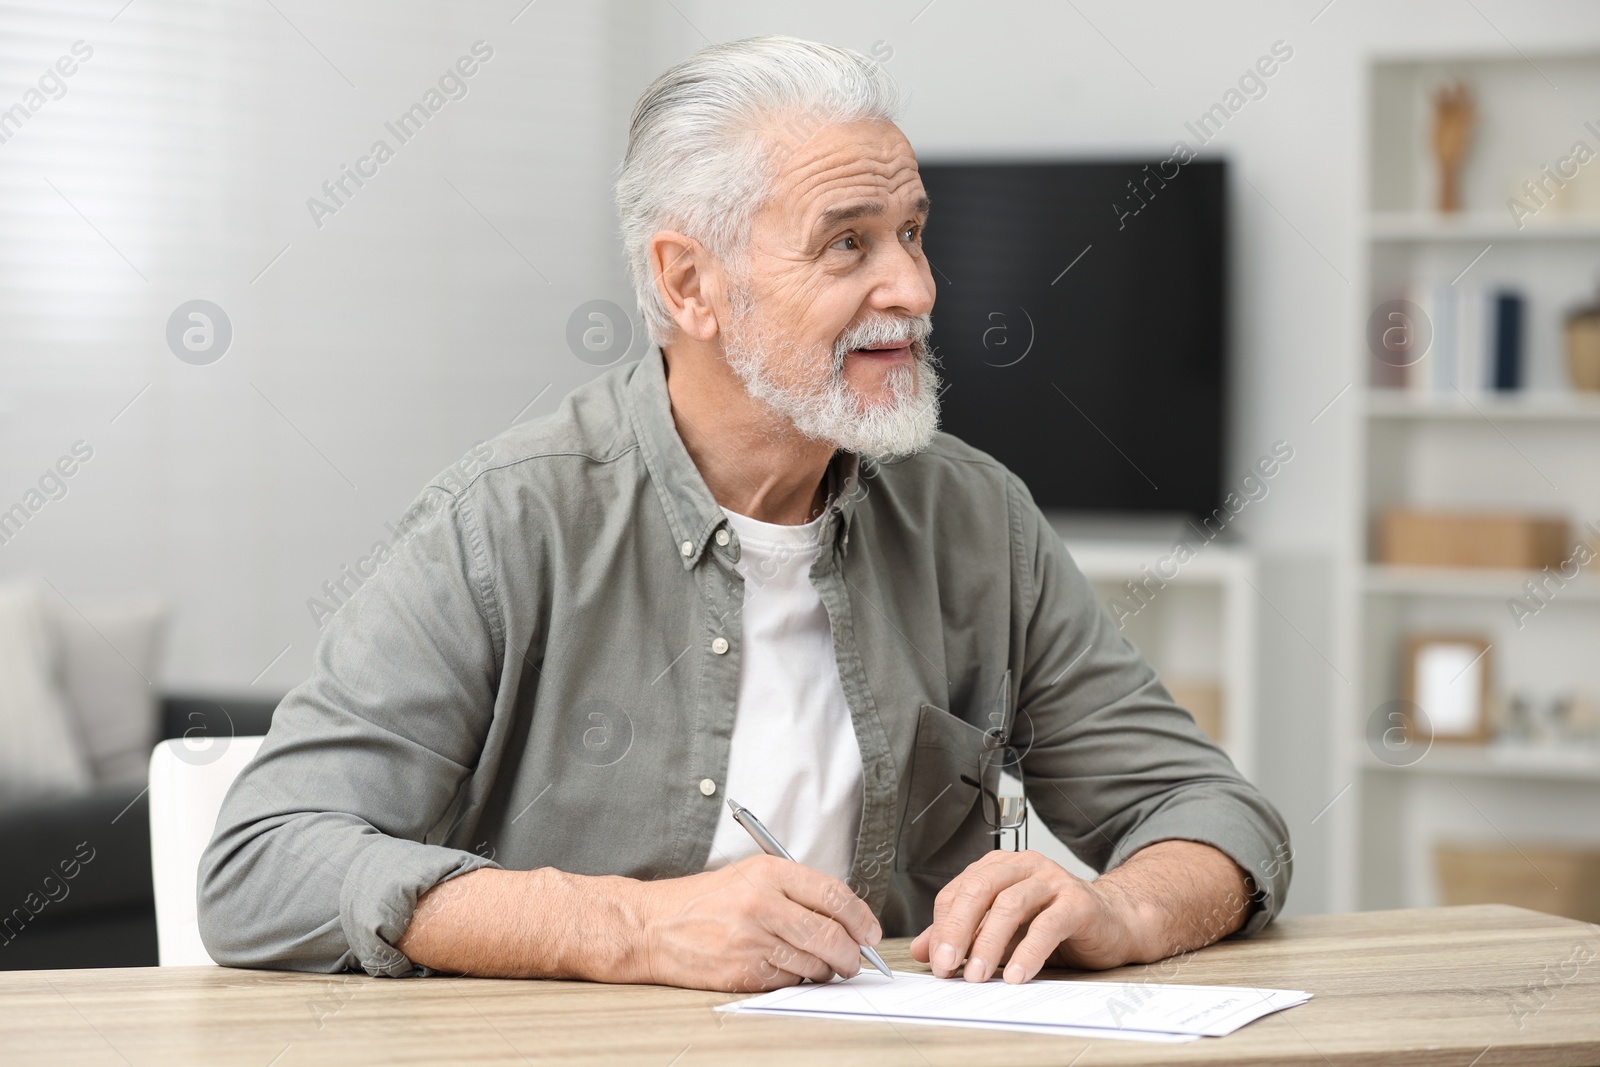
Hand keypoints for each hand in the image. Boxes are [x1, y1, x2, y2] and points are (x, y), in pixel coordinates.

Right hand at [632, 854, 881, 992]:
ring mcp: (753, 940)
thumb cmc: (704, 901)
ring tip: (820, 965)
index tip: (870, 932)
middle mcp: (763, 904)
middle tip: (855, 959)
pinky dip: (796, 979)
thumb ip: (796, 889)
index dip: (862, 918)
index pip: (835, 895)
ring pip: (815, 964)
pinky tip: (786, 969)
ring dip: (826, 970)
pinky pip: (789, 981)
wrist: (655, 926)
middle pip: (831, 935)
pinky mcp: (744, 970)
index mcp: (770, 873)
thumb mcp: (751, 875)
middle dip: (853, 954)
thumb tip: (845, 914)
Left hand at [909, 850, 1150, 984]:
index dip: (943, 925)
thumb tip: (923, 950)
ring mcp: (1053, 880)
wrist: (1115, 923)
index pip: (959, 890)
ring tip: (977, 975)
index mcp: (1000, 867)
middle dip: (957, 929)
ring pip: (1011, 905)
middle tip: (947, 965)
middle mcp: (1024, 866)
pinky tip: (1017, 975)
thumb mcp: (1003, 930)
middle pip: (979, 889)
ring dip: (989, 943)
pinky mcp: (1079, 902)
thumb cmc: (1055, 924)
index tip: (935, 960)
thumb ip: (964, 935)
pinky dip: (1029, 951)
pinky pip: (1048, 924)